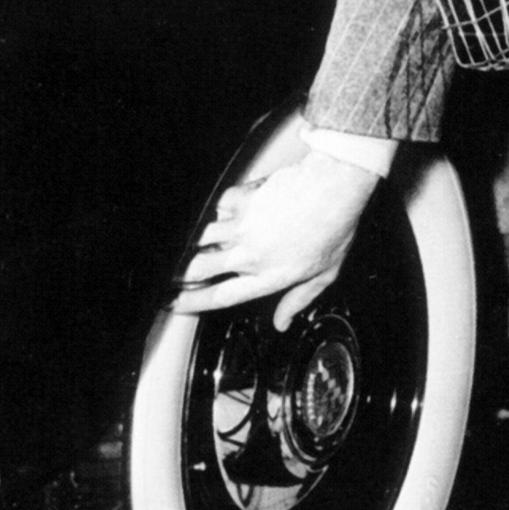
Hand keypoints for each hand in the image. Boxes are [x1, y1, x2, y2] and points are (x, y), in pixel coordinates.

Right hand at [172, 150, 380, 329]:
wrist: (334, 187)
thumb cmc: (334, 227)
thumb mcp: (324, 274)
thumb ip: (297, 300)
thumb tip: (282, 322)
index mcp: (268, 276)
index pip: (219, 297)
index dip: (191, 302)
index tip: (174, 302)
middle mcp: (249, 253)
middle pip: (198, 268)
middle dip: (182, 273)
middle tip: (177, 274)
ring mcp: (242, 225)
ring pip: (201, 237)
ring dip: (196, 243)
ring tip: (195, 245)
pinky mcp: (242, 200)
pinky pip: (217, 209)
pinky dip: (218, 212)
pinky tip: (226, 214)